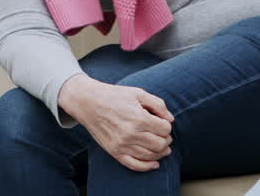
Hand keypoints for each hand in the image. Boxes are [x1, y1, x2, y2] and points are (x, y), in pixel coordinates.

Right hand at [58, 74, 173, 171]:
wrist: (89, 102)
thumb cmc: (115, 95)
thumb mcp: (138, 93)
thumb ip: (158, 104)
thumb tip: (170, 120)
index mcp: (138, 118)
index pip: (165, 129)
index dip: (167, 126)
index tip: (162, 122)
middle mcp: (131, 134)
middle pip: (160, 144)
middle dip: (166, 140)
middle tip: (164, 135)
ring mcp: (122, 145)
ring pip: (150, 156)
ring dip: (160, 152)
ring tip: (162, 146)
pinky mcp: (114, 152)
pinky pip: (135, 165)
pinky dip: (147, 166)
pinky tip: (155, 163)